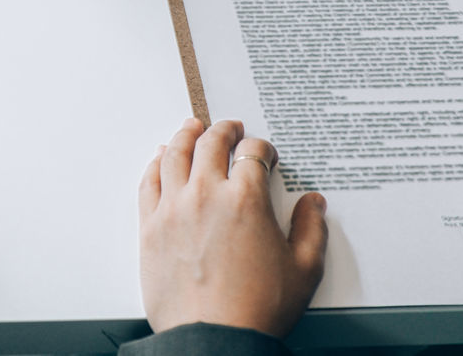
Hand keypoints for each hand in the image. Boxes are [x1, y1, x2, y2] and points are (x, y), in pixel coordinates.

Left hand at [138, 118, 326, 337]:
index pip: (252, 153)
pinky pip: (149, 181)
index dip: (261, 148)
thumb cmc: (256, 309)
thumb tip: (313, 204)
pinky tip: (161, 157)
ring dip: (186, 134)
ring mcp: (173, 208)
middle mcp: (206, 194)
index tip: (264, 154)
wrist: (213, 339)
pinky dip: (156, 163)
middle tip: (230, 128)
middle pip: (211, 143)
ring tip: (192, 126)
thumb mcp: (303, 271)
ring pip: (175, 153)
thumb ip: (311, 230)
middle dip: (224, 130)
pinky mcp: (150, 226)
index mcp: (246, 199)